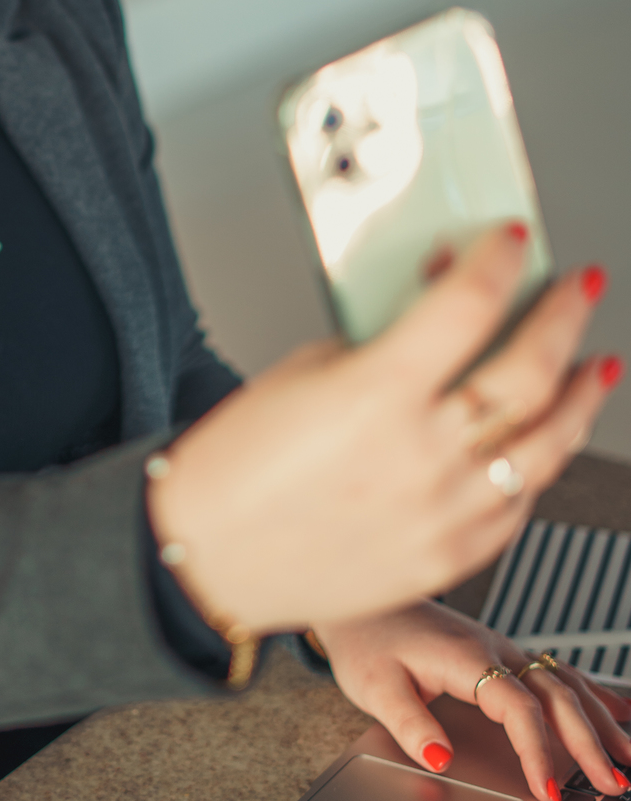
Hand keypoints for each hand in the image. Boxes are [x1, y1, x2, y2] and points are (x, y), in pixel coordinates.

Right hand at [147, 225, 619, 634]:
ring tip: (594, 365)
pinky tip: (541, 441)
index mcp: (375, 394)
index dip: (499, 260)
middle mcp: (421, 455)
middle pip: (529, 369)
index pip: (467, 304)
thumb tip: (438, 301)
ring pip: (549, 445)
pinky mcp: (450, 557)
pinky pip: (519, 505)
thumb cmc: (238, 469)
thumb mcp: (303, 371)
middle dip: (563, 316)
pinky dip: (538, 465)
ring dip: (580, 395)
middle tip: (577, 289)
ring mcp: (443, 513)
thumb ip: (383, 336)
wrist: (208, 557)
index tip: (512, 242)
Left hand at [316, 602, 630, 800]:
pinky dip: (590, 694)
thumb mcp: (373, 686)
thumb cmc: (365, 639)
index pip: (518, 708)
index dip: (537, 750)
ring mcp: (500, 648)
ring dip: (599, 720)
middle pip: (555, 695)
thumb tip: (440, 760)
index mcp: (465, 656)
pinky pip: (555, 673)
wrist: (358, 596)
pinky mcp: (499, 652)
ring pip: (563, 683)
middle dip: (588, 741)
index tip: (549, 791)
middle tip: (613, 784)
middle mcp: (492, 649)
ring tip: (627, 758)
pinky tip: (616, 709)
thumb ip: (409, 723)